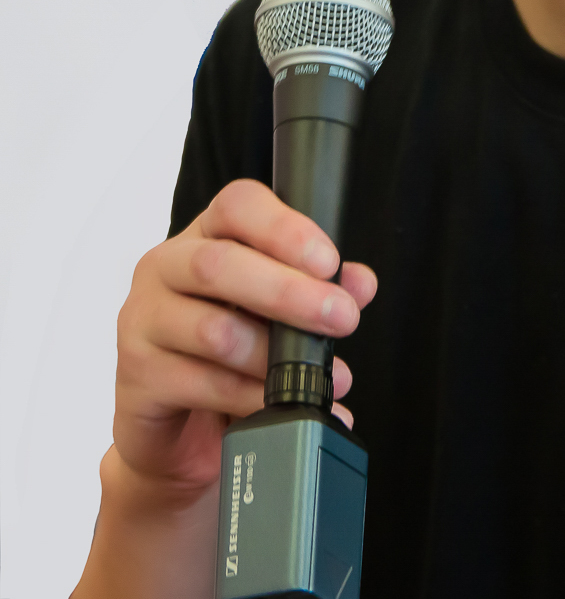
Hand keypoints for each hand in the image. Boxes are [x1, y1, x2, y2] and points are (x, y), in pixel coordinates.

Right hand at [112, 179, 376, 497]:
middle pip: (219, 265)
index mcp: (204, 235)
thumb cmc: (225, 350)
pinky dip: (250, 397)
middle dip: (288, 292)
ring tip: (318, 377)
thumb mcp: (275, 313)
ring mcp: (144, 320)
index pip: (236, 206)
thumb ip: (317, 289)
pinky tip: (277, 405)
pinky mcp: (138, 375)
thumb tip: (360, 283)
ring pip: (212, 330)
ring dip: (274, 355)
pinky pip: (202, 383)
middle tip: (339, 317)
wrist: (173, 425)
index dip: (284, 228)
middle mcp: (165, 267)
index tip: (328, 262)